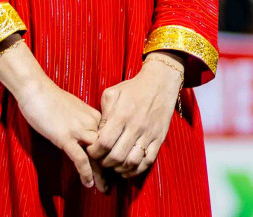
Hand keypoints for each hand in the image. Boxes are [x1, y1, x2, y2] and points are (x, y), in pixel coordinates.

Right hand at [0, 38, 106, 191]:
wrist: (38, 90)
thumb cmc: (53, 100)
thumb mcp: (75, 111)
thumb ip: (84, 123)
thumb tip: (88, 137)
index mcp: (96, 117)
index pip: (111, 140)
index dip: (115, 155)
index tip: (117, 169)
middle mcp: (92, 123)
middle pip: (108, 148)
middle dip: (112, 168)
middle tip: (115, 184)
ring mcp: (79, 130)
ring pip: (98, 155)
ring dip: (102, 174)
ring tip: (104, 189)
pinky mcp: (65, 136)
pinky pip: (80, 158)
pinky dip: (86, 172)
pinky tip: (88, 184)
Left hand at [89, 53, 184, 177]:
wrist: (161, 82)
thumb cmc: (133, 88)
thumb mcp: (112, 94)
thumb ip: (102, 114)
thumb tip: (96, 134)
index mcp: (122, 115)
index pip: (104, 143)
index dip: (94, 152)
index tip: (91, 151)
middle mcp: (136, 127)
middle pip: (116, 156)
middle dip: (104, 163)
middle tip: (100, 159)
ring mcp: (149, 134)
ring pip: (131, 162)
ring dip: (119, 168)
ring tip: (113, 164)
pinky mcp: (159, 138)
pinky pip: (148, 161)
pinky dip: (136, 170)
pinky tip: (127, 168)